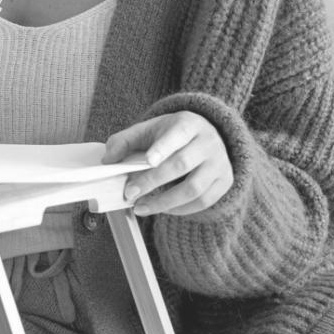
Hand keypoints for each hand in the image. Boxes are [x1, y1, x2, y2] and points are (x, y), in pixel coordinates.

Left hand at [102, 111, 233, 216]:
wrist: (207, 135)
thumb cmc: (171, 134)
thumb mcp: (148, 129)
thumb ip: (124, 141)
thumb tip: (108, 160)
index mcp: (188, 124)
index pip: (176, 135)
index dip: (162, 148)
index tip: (147, 161)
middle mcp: (208, 143)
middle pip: (181, 164)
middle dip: (152, 181)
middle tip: (130, 194)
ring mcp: (219, 163)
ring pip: (194, 188)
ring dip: (164, 202)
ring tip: (141, 207)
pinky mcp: (224, 182)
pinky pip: (203, 201)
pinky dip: (180, 209)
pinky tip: (161, 209)